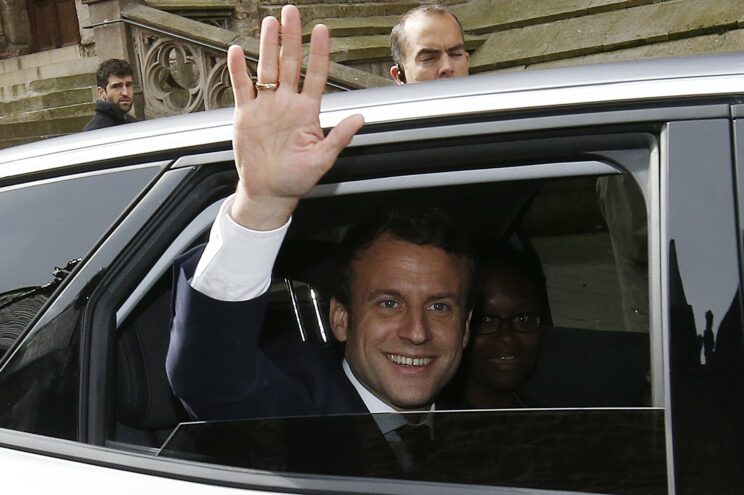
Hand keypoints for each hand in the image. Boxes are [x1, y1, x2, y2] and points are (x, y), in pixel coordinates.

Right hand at [227, 5, 363, 229]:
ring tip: (270, 23)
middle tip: (291, 12)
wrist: (269, 191)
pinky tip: (239, 52)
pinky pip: (243, 87)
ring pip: (268, 69)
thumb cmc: (296, 178)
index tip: (322, 30)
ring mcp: (267, 106)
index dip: (319, 53)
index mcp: (308, 112)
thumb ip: (340, 137)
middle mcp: (287, 103)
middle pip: (291, 64)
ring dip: (268, 46)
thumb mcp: (323, 160)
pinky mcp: (247, 114)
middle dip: (292, 38)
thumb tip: (360, 118)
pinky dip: (239, 70)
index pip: (317, 75)